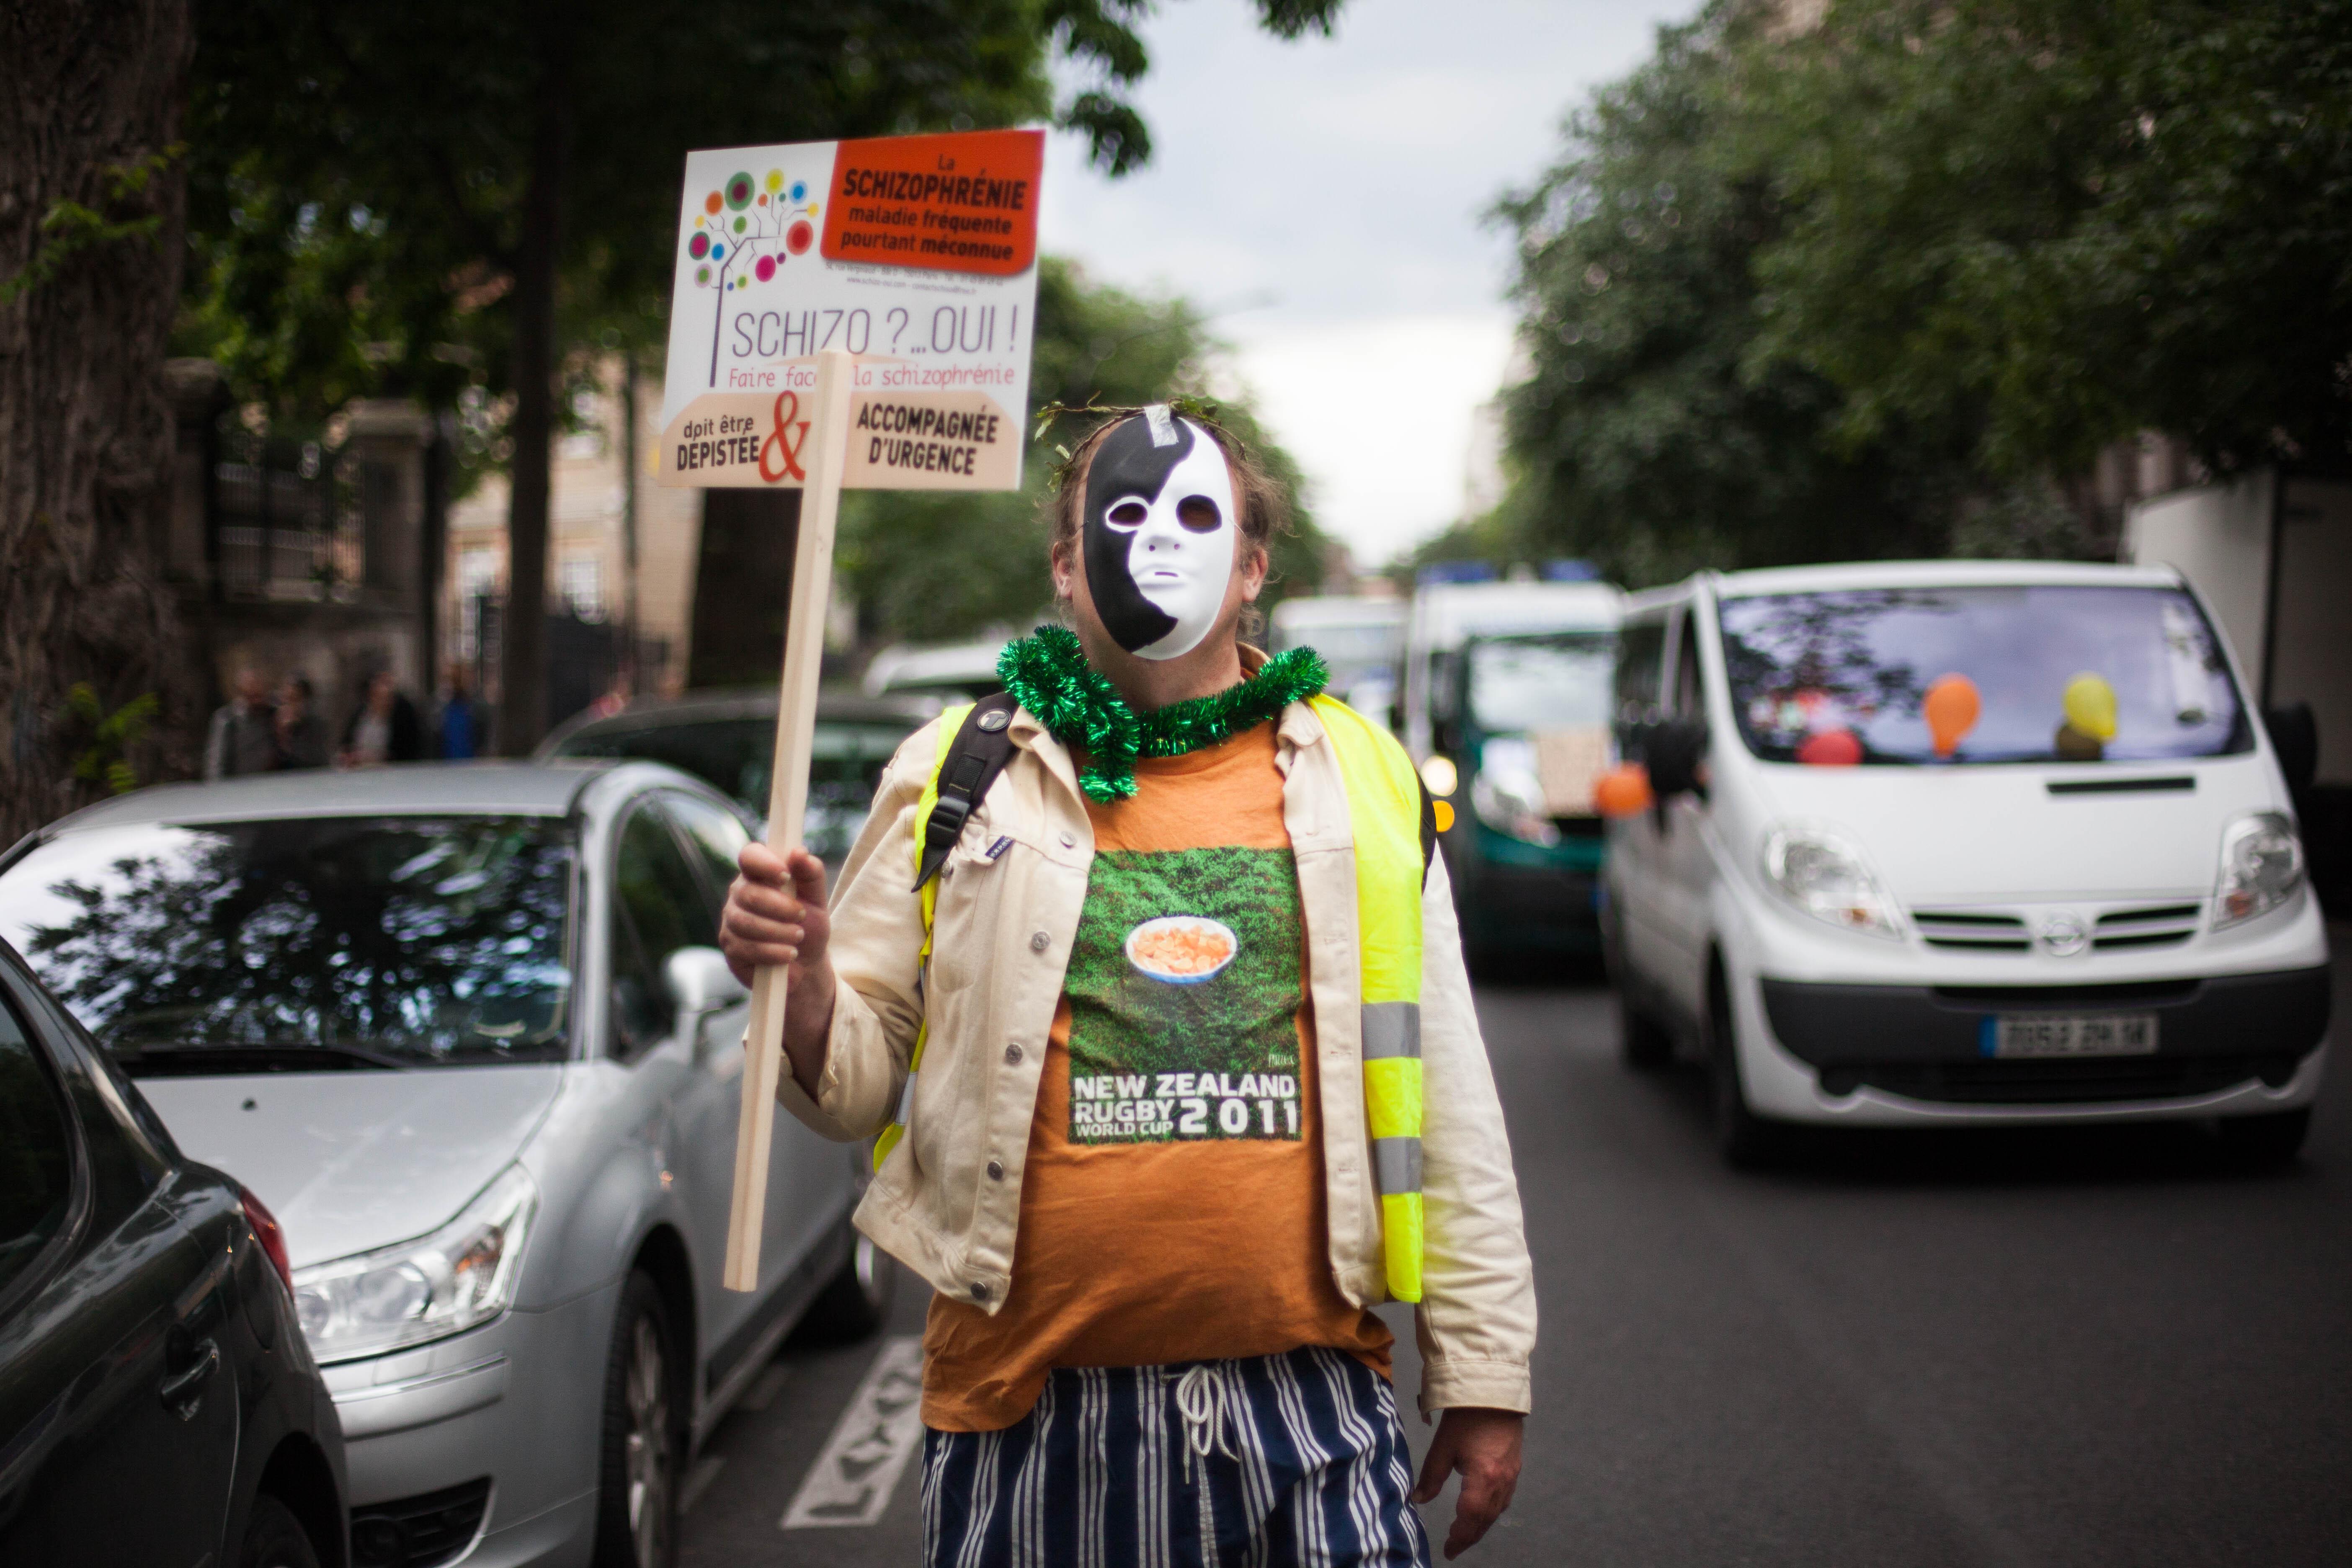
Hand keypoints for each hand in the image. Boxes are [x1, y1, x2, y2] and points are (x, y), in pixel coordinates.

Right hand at [719, 843, 831, 988]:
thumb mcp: (817, 898)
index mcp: (759, 874)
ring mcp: (731, 921)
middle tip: (801, 915)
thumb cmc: (809, 923)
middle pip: (749, 894)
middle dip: (781, 907)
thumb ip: (811, 873)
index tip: (786, 876)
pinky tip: (789, 954)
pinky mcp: (731, 948)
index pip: (749, 856)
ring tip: (798, 936)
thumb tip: (799, 851)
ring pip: (746, 923)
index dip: (765, 863)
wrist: (807, 961)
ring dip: (779, 931)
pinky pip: (747, 949)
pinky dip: (773, 952)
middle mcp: (739, 894)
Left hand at [1411, 1408, 1521, 1559]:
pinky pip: (1505, 1499)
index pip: (1471, 1518)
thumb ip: (1431, 1476)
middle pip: (1486, 1519)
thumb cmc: (1465, 1418)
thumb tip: (1418, 1499)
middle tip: (1454, 1546)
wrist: (1494, 1392)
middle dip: (1470, 1536)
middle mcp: (1502, 1482)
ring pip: (1497, 1511)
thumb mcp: (1443, 1446)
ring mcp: (1512, 1475)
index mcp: (1483, 1478)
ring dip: (1481, 1525)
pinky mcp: (1515, 1466)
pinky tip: (1483, 1511)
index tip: (1448, 1549)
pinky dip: (1492, 1511)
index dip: (1460, 1536)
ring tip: (1465, 1534)